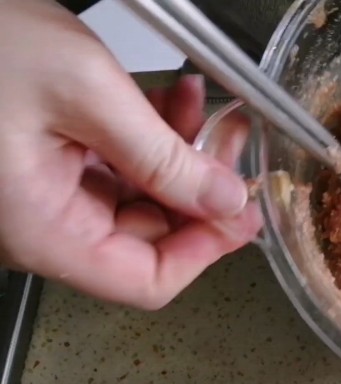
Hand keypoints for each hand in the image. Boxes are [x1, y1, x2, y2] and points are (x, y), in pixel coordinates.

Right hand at [0, 0, 262, 308]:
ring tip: (202, 105)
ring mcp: (45, 194)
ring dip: (180, 152)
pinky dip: (149, 134)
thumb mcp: (84, 93)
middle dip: (203, 188)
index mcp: (45, 230)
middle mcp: (45, 224)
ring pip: (141, 195)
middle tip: (234, 141)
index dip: (206, 252)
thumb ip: (161, 156)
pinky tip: (169, 98)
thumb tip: (225, 202)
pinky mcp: (47, 163)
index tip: (244, 215)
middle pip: (152, 236)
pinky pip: (115, 165)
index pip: (146, 282)